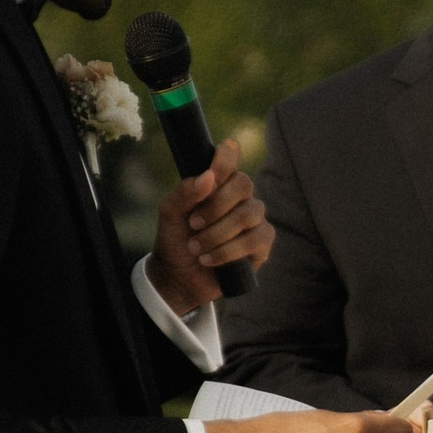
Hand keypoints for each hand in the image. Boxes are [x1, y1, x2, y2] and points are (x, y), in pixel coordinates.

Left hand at [149, 141, 269, 317]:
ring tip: (196, 248)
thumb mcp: (169, 214)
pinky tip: (209, 259)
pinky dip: (227, 251)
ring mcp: (255, 220)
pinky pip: (254, 240)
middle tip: (193, 223)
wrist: (178, 276)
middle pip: (244, 184)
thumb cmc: (176, 239)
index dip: (225, 158)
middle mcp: (241, 197)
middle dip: (215, 205)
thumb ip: (184, 193)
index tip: (212, 170)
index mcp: (218, 182)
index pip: (230, 156)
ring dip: (217, 233)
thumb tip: (208, 177)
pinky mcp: (262, 244)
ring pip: (247, 215)